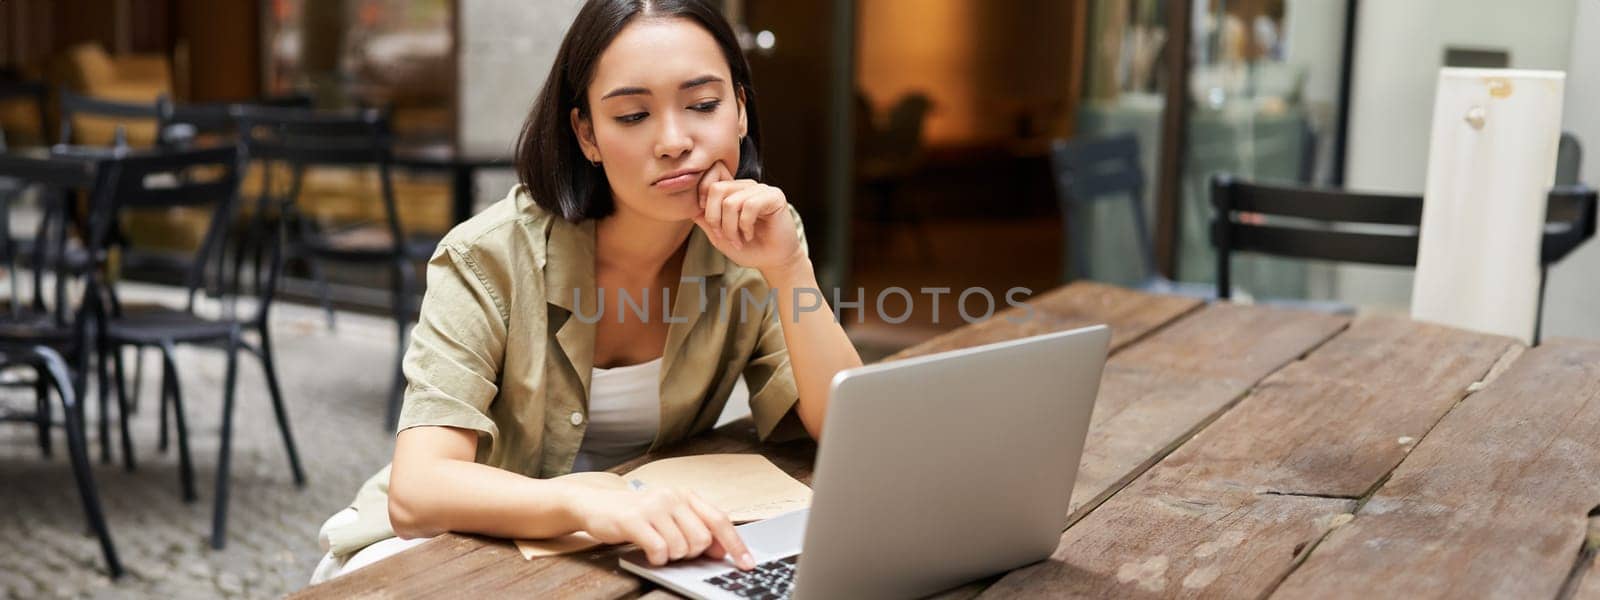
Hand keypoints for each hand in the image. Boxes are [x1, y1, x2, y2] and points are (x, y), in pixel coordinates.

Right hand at [573, 486, 756, 569]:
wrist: (597, 504)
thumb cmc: (637, 514)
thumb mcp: (670, 516)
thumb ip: (697, 528)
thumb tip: (723, 550)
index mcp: (686, 495)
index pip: (720, 520)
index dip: (736, 545)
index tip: (747, 564)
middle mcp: (673, 497)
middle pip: (702, 539)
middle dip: (691, 553)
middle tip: (675, 549)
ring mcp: (653, 506)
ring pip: (681, 547)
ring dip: (671, 556)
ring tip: (657, 547)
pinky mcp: (634, 519)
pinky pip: (659, 550)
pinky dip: (657, 558)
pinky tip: (649, 552)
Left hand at [695, 161, 803, 271]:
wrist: (773, 261)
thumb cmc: (748, 248)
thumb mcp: (718, 236)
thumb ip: (704, 220)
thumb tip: (690, 207)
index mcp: (732, 190)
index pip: (712, 175)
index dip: (703, 196)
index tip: (709, 221)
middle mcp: (746, 186)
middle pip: (716, 189)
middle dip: (714, 218)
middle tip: (722, 236)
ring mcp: (761, 189)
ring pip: (731, 202)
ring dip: (730, 228)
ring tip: (738, 241)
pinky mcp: (775, 196)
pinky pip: (750, 206)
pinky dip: (745, 226)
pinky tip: (749, 235)